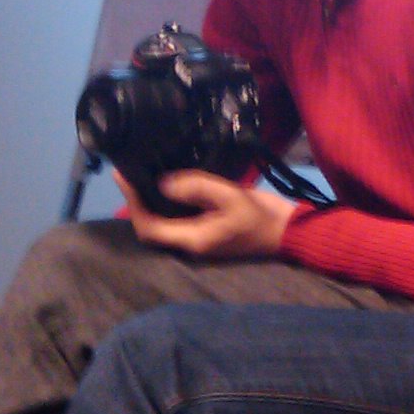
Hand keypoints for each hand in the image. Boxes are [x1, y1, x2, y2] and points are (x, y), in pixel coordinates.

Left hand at [118, 169, 297, 258]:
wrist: (287, 230)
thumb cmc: (260, 217)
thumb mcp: (230, 197)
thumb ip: (197, 188)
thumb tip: (164, 183)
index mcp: (193, 240)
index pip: (149, 227)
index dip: (133, 205)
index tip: (126, 177)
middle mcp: (190, 241)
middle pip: (152, 225)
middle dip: (137, 201)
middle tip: (129, 173)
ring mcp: (198, 235)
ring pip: (163, 220)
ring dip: (150, 200)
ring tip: (142, 174)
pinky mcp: (206, 226)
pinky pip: (178, 215)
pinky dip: (167, 200)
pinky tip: (166, 181)